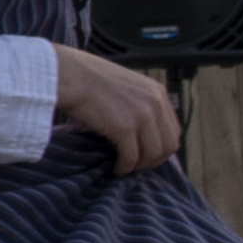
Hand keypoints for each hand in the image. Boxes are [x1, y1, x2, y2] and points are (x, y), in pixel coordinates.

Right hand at [52, 45, 180, 173]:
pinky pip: (132, 157)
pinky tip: (116, 168)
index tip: (146, 154)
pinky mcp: (124, 127)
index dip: (162, 148)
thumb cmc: (87, 78)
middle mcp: (155, 103)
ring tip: (125, 167)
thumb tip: (137, 129)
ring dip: (140, 165)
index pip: (174, 130)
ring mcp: (141, 115)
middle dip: (154, 160)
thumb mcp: (124, 85)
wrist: (69, 74)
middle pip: (168, 145)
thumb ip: (137, 102)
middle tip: (137, 165)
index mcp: (157, 92)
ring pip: (153, 154)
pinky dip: (125, 167)